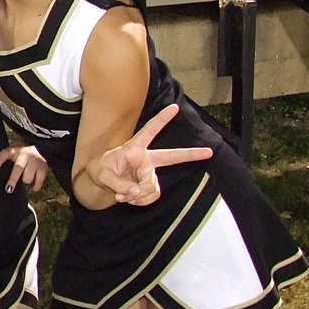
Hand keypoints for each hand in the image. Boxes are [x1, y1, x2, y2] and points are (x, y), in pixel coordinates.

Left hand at [0, 144, 47, 193]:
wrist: (41, 151)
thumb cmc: (22, 156)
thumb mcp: (13, 155)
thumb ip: (6, 162)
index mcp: (14, 152)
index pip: (5, 153)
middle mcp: (25, 156)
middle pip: (18, 168)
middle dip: (13, 180)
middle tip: (8, 189)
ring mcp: (35, 162)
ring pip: (28, 178)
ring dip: (25, 181)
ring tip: (25, 179)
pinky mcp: (43, 169)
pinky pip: (38, 182)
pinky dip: (35, 187)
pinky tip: (32, 189)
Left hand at [91, 104, 212, 205]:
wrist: (99, 183)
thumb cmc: (100, 171)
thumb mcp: (102, 175)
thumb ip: (119, 184)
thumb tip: (138, 192)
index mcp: (134, 149)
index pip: (148, 132)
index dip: (161, 119)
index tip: (175, 107)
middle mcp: (146, 159)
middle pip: (172, 156)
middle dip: (191, 154)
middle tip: (209, 151)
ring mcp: (149, 173)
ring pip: (151, 188)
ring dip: (136, 196)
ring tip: (122, 194)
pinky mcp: (150, 186)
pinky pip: (149, 197)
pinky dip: (138, 201)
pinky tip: (127, 197)